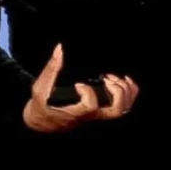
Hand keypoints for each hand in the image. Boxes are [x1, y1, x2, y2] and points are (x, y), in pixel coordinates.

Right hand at [23, 43, 139, 132]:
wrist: (44, 121)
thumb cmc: (43, 105)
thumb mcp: (42, 87)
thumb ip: (51, 68)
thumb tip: (60, 49)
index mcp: (75, 112)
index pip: (90, 106)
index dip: (88, 92)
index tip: (79, 84)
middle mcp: (90, 116)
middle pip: (115, 111)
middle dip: (118, 92)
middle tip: (107, 79)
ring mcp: (98, 114)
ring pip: (122, 109)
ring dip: (125, 91)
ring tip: (115, 78)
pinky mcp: (100, 111)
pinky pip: (122, 106)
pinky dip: (128, 92)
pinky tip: (122, 80)